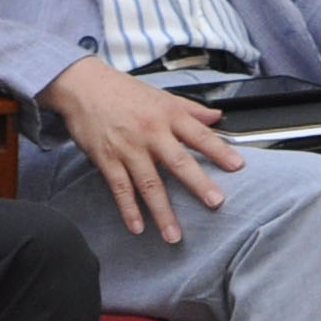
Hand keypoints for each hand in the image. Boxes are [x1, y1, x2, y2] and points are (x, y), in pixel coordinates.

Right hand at [37, 58, 242, 240]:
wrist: (83, 86)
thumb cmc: (122, 90)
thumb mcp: (161, 95)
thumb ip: (190, 109)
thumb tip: (217, 116)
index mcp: (167, 115)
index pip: (199, 134)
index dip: (219, 150)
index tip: (237, 165)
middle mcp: (151, 133)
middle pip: (178, 162)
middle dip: (198, 184)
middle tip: (215, 202)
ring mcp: (129, 148)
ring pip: (149, 184)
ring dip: (162, 212)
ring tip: (173, 235)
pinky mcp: (107, 159)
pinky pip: (120, 188)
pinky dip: (129, 209)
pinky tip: (137, 227)